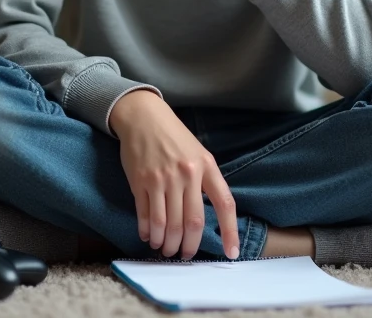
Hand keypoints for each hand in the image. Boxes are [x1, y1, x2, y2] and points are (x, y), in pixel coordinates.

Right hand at [109, 91, 239, 260]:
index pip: (224, 204)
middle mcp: (186, 174)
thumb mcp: (199, 153)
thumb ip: (206, 181)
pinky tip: (149, 236)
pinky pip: (145, 215)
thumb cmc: (174, 137)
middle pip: (192, 222)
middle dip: (188, 246)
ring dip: (166, 243)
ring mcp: (162, 178)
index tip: (231, 253)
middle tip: (184, 255)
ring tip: (165, 249)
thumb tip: (209, 217)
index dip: (230, 231)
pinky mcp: (140, 181)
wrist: (144, 117)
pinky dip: (147, 231)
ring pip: (167, 224)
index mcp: (206, 166)